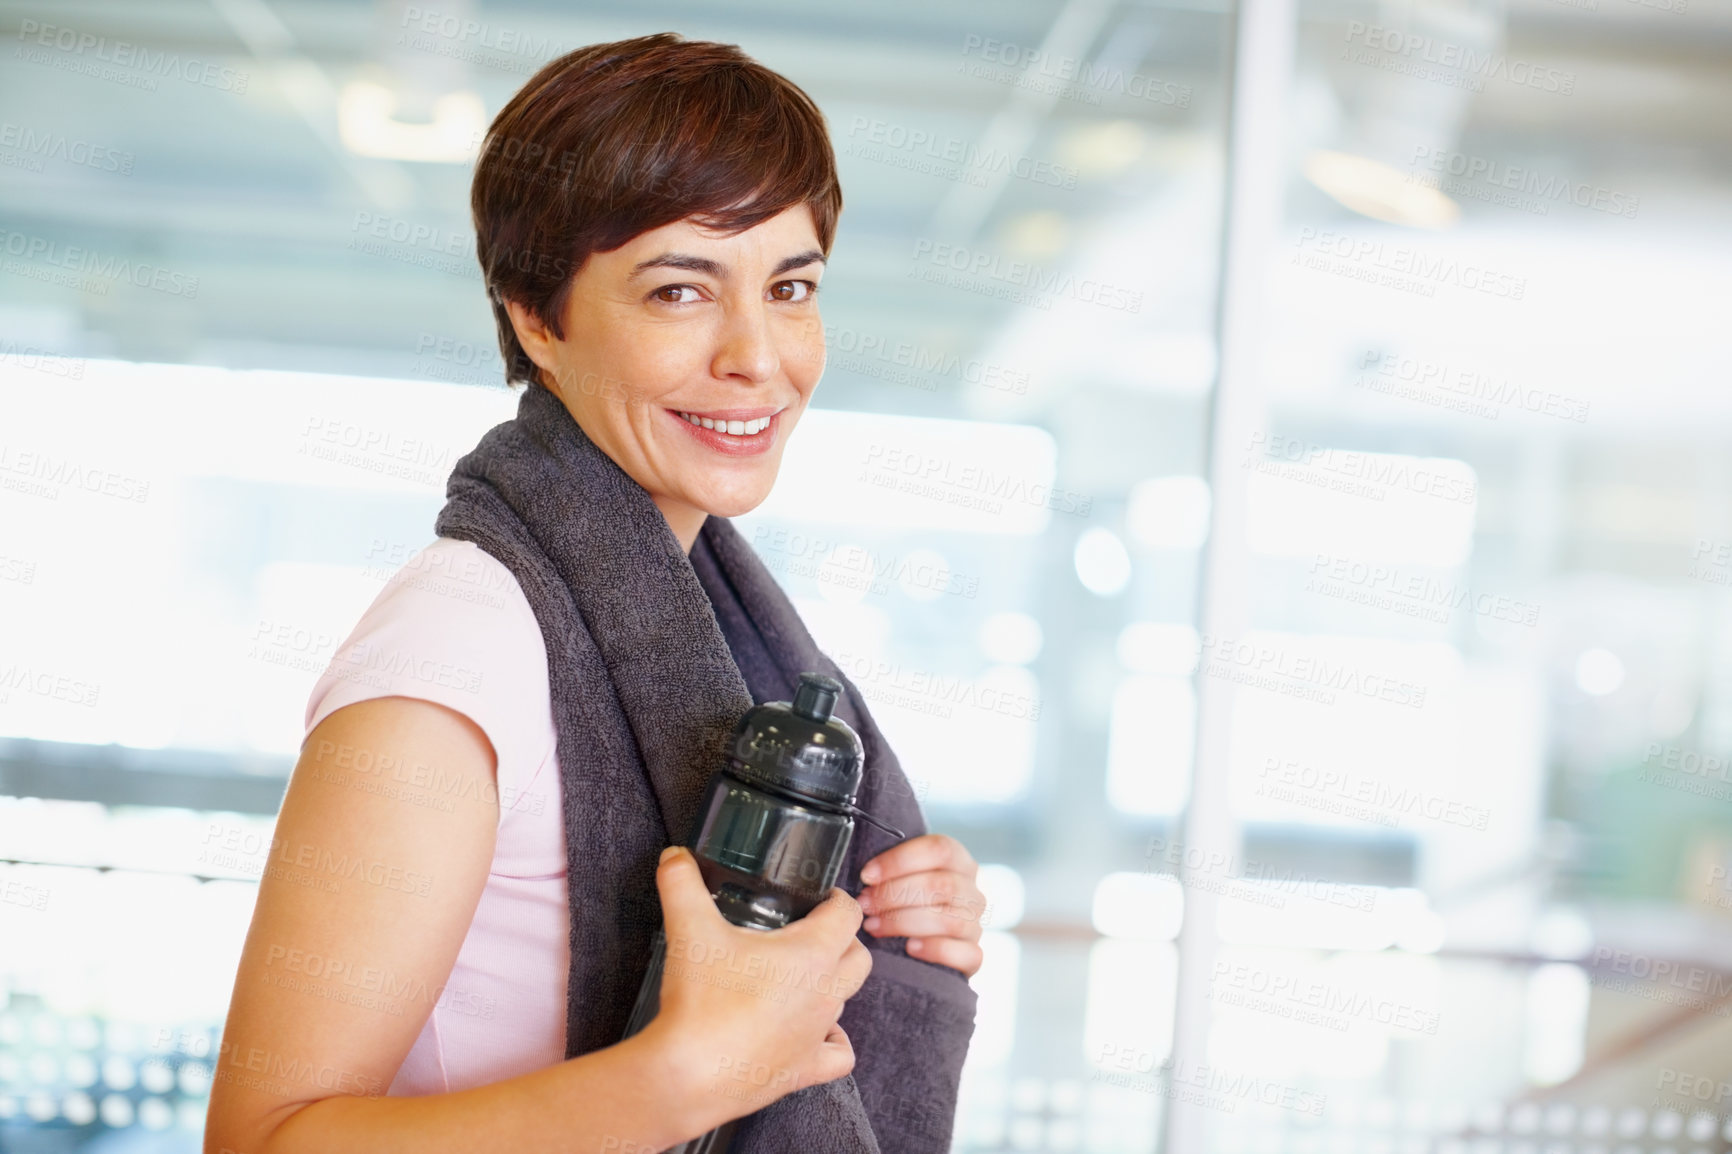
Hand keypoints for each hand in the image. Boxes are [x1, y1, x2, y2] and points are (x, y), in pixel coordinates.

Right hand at [646, 846, 873, 1131]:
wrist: (687, 1074)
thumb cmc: (699, 1002)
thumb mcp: (689, 928)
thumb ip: (681, 883)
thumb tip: (674, 857)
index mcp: (812, 952)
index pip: (848, 914)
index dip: (838, 899)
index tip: (821, 897)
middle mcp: (826, 992)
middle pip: (859, 957)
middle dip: (843, 941)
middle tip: (813, 932)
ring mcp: (818, 1033)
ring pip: (847, 1001)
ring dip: (831, 985)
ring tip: (800, 977)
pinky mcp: (806, 1069)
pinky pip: (840, 1054)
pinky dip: (834, 1041)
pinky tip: (815, 1032)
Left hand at [858, 833, 984, 977]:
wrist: (924, 950)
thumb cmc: (905, 905)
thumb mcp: (902, 879)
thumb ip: (892, 870)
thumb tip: (864, 871)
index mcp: (958, 862)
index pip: (939, 849)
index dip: (899, 860)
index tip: (867, 875)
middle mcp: (972, 891)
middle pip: (941, 885)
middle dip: (895, 894)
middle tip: (865, 904)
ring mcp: (975, 925)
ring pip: (949, 919)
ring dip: (904, 922)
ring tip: (874, 926)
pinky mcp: (973, 956)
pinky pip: (964, 953)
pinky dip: (934, 949)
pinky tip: (909, 948)